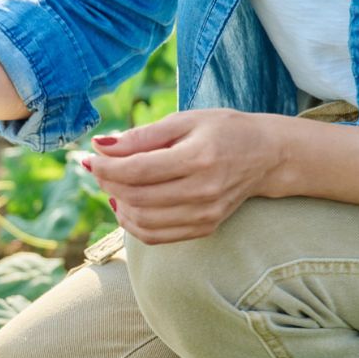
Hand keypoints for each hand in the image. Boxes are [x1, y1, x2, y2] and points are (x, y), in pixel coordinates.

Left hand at [84, 109, 282, 244]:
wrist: (267, 156)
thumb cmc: (222, 131)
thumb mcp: (184, 121)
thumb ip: (141, 135)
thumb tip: (99, 145)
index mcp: (198, 157)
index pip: (137, 170)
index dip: (106, 167)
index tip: (91, 158)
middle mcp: (203, 190)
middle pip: (135, 197)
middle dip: (108, 183)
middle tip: (100, 170)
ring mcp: (204, 214)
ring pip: (141, 221)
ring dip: (117, 204)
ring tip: (114, 185)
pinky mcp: (203, 228)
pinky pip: (154, 236)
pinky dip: (132, 224)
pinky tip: (127, 205)